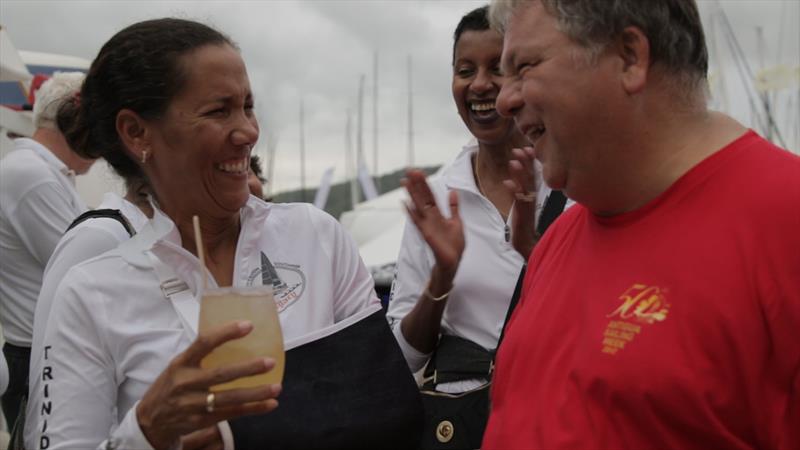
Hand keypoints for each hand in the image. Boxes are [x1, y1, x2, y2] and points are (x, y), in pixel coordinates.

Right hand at [137, 320, 280, 449]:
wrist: (150, 420)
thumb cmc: (172, 386)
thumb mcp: (178, 366)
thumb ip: (201, 355)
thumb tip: (235, 335)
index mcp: (181, 363)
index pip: (203, 343)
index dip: (225, 333)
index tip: (248, 325)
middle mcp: (185, 383)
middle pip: (220, 375)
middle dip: (247, 369)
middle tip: (270, 362)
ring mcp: (192, 404)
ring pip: (228, 399)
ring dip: (255, 394)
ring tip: (277, 387)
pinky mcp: (200, 421)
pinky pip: (231, 414)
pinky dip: (252, 410)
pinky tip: (270, 404)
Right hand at [402, 169, 464, 277]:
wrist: (453, 262)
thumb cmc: (454, 244)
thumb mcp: (457, 222)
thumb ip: (454, 207)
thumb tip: (453, 191)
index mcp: (438, 214)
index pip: (430, 195)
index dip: (424, 183)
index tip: (418, 171)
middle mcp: (430, 218)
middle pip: (422, 197)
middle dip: (416, 184)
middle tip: (409, 170)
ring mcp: (427, 225)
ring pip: (418, 206)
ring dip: (412, 194)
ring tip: (404, 182)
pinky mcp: (427, 235)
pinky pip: (418, 222)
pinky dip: (411, 213)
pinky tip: (405, 204)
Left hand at [503, 147, 538, 259]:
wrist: (528, 244)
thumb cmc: (523, 224)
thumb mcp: (522, 205)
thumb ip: (520, 193)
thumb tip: (511, 181)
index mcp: (533, 195)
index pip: (533, 174)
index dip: (531, 161)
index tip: (527, 148)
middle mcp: (532, 198)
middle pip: (531, 177)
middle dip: (525, 162)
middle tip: (519, 149)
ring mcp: (528, 206)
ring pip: (525, 186)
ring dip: (519, 173)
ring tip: (513, 161)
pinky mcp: (522, 214)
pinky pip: (518, 201)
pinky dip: (513, 191)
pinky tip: (507, 183)